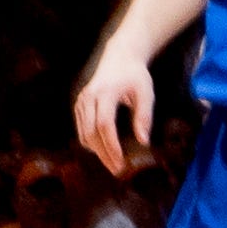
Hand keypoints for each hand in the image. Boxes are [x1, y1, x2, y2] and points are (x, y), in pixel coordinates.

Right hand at [70, 43, 154, 175]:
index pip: (104, 124)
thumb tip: (143, 142)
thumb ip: (144, 116)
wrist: (119, 57)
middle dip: (103, 154)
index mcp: (105, 92)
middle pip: (90, 132)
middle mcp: (89, 96)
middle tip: (118, 170)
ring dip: (97, 151)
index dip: (111, 145)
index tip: (121, 162)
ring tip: (112, 163)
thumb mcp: (146, 93)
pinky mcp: (80, 104)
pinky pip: (81, 128)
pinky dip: (90, 142)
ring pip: (83, 132)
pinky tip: (103, 150)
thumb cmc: (135, 76)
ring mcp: (82, 100)